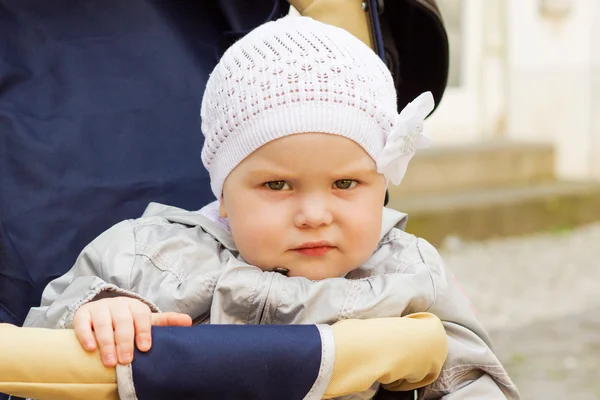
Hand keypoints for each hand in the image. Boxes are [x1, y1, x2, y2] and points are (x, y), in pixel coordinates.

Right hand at [74, 297, 191, 366]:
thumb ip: (166, 322)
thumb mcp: (146, 321)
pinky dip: (86, 335)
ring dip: (107, 343)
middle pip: (123, 321)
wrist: (102, 312)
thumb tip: (189, 322)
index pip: (142, 316)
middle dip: (125, 341)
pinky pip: (83, 323)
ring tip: (110, 362)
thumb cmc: (129, 321)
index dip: (144, 331)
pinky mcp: (83, 314)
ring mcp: (100, 308)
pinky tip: (91, 348)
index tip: (145, 348)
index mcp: (136, 306)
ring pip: (103, 323)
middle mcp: (118, 305)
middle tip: (126, 360)